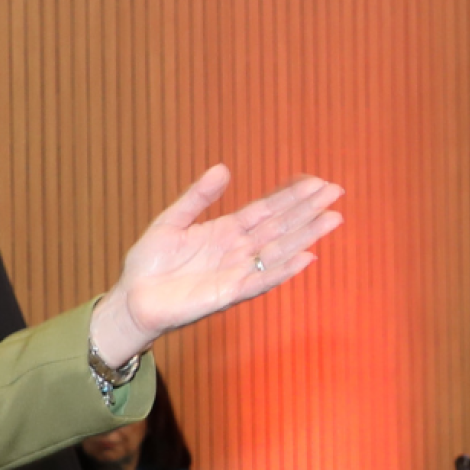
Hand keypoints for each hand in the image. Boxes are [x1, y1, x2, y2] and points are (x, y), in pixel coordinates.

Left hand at [89, 167, 343, 366]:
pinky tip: (305, 258)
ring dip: (305, 236)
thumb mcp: (170, 222)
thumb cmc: (147, 264)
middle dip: (307, 211)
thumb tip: (222, 169)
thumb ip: (196, 198)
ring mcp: (234, 273)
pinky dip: (281, 271)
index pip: (265, 210)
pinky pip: (259, 282)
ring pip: (276, 252)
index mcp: (224, 231)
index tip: (318, 182)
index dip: (291, 196)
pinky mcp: (225, 295)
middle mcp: (235, 251)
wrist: (131, 300)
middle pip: (279, 227)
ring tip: (333, 219)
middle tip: (337, 193)